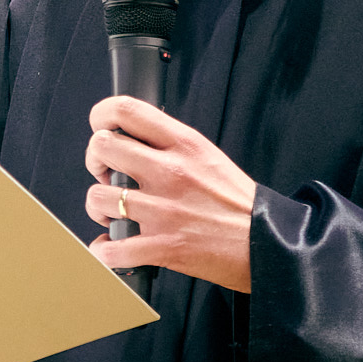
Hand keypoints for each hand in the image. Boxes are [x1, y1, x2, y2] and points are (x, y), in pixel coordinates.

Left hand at [80, 95, 258, 293]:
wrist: (268, 245)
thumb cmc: (239, 203)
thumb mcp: (208, 156)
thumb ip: (171, 144)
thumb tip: (134, 138)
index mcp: (184, 145)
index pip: (126, 110)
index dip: (101, 115)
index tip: (99, 126)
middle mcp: (171, 172)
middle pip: (101, 147)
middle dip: (94, 161)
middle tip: (104, 172)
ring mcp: (164, 210)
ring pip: (98, 197)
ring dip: (98, 208)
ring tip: (113, 214)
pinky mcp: (163, 246)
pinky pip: (113, 249)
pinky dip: (105, 252)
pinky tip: (113, 247)